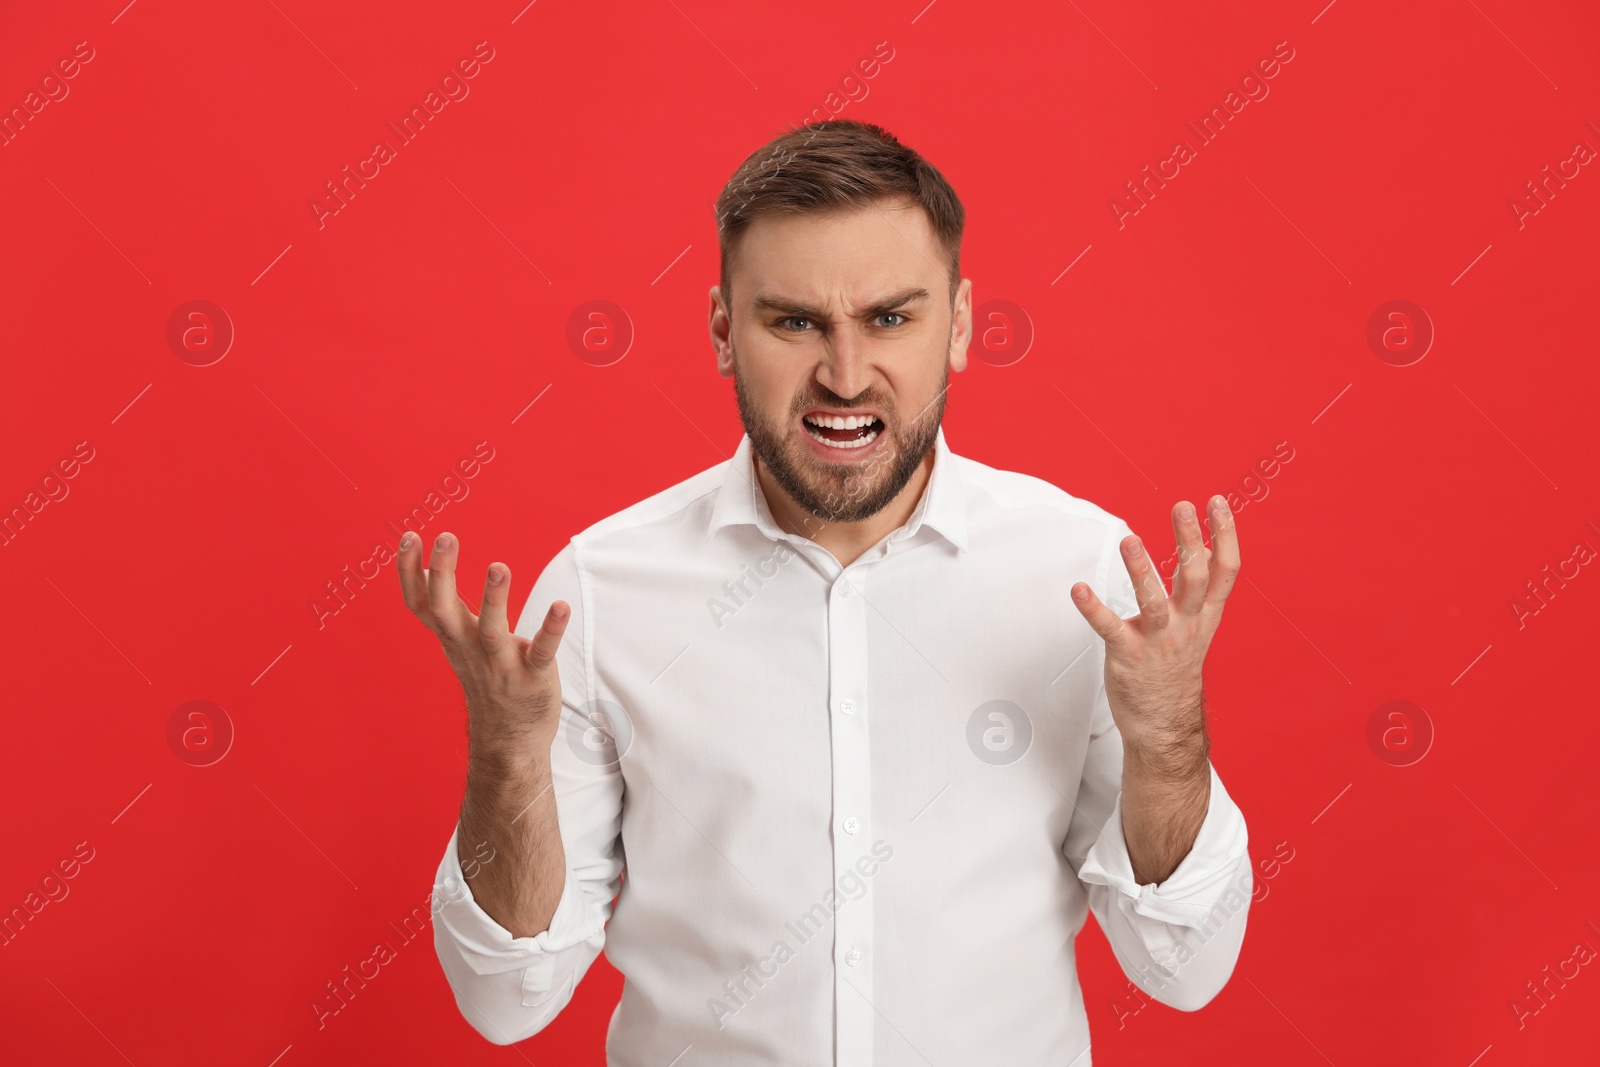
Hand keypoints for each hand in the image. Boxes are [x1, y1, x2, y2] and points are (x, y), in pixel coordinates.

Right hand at [397, 530, 570, 756]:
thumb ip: (445, 608)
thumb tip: (425, 567)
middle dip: (442, 574)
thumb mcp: (459, 642)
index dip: (409, 573)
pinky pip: (542, 652)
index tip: (409, 536)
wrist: (508, 740)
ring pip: (492, 631)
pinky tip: (562, 605)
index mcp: (453, 637)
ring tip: (498, 566)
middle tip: (445, 536)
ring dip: (494, 599)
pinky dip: (551, 629)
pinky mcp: (533, 678)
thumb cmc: (486, 678)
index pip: (420, 604)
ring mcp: (501, 665)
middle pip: (445, 611)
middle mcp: (470, 649)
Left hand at [1070, 497, 1239, 748]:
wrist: (1164, 725)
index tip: (1217, 501)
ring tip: (1129, 540)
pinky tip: (1078, 589)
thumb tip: (1194, 544)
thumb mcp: (1196, 625)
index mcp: (1205, 615)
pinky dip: (1093, 609)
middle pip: (1195, 577)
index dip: (1224, 535)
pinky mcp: (1128, 656)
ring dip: (1141, 570)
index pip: (1225, 570)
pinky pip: (1109, 629)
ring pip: (1153, 602)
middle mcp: (1187, 625)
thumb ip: (1193, 588)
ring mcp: (1158, 642)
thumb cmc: (1174, 666)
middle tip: (1182, 506)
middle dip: (1190, 540)